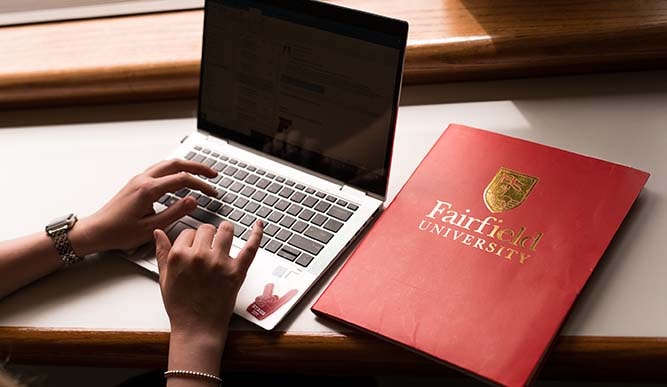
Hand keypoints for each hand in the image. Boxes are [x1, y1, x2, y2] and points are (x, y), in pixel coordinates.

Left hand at [70, 159, 217, 255]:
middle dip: (198, 167)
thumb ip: (175, 213)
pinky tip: (180, 177)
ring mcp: (139, 180)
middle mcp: (143, 180)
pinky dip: (175, 170)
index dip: (201, 185)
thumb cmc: (119, 232)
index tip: (212, 192)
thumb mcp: (151, 228)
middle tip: (213, 174)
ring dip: (186, 166)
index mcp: (148, 190)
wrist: (96, 231)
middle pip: (176, 164)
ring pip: (167, 164)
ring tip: (200, 173)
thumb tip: (194, 201)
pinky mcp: (136, 183)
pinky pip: (160, 169)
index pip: (182, 179)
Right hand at [153, 220, 262, 338]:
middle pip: (206, 229)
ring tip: (226, 233)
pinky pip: (250, 247)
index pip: (188, 232)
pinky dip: (256, 234)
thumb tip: (158, 233)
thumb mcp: (164, 278)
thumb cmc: (180, 306)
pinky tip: (259, 224)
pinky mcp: (236, 272)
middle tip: (209, 245)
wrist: (197, 328)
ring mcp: (219, 263)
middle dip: (207, 235)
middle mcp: (199, 256)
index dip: (191, 239)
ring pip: (226, 230)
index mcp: (179, 256)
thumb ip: (161, 252)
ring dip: (226, 230)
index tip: (194, 246)